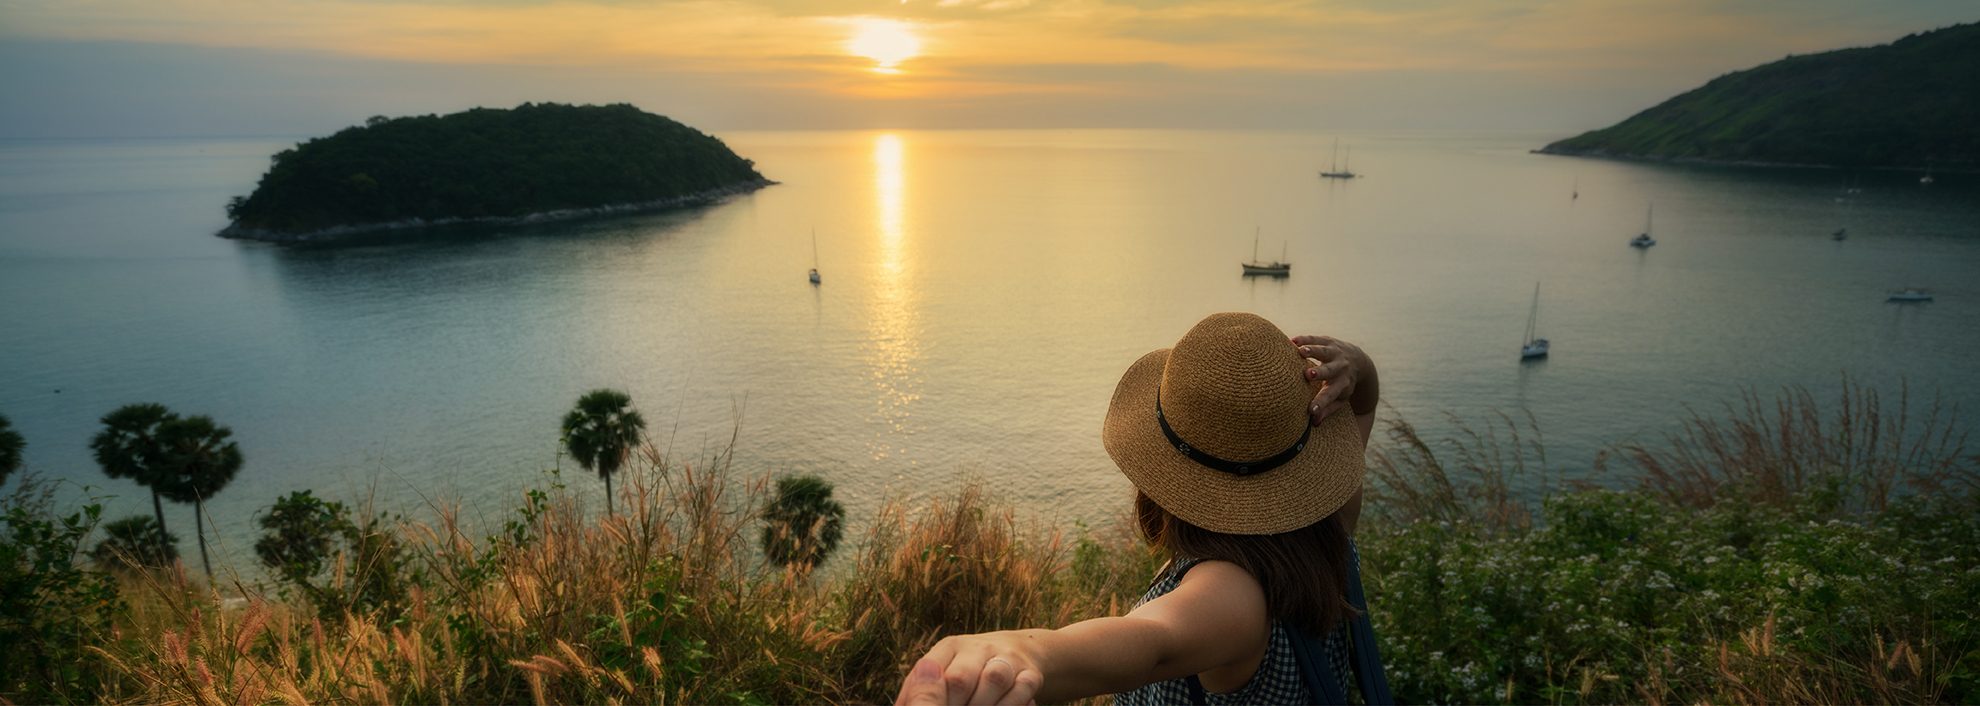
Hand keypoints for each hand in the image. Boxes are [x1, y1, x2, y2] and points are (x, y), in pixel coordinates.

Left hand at [895, 633, 1044, 705]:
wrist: (1017, 652)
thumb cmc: (967, 673)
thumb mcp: (943, 672)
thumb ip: (919, 692)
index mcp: (949, 647)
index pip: (931, 671)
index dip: (931, 699)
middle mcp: (977, 647)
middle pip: (960, 679)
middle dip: (956, 705)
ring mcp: (1005, 658)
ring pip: (994, 679)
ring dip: (985, 705)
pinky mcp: (1030, 671)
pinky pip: (1023, 687)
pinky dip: (1012, 703)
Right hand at [1291, 335, 1368, 425]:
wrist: (1359, 361)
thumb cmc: (1343, 384)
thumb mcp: (1340, 398)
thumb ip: (1328, 409)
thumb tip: (1314, 424)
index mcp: (1342, 384)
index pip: (1331, 395)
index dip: (1321, 403)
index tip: (1310, 410)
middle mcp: (1340, 368)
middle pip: (1330, 370)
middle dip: (1320, 372)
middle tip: (1308, 374)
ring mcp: (1335, 353)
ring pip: (1324, 351)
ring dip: (1313, 350)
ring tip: (1300, 351)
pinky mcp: (1329, 341)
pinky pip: (1316, 338)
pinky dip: (1304, 339)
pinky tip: (1292, 341)